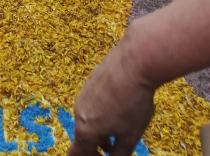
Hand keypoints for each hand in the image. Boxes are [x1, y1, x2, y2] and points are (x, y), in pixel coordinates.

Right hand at [68, 36, 155, 155]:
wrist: (133, 63)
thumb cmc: (132, 103)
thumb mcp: (129, 137)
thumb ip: (119, 154)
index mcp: (85, 130)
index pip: (76, 154)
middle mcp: (79, 111)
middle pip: (83, 136)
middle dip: (97, 146)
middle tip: (112, 149)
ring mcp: (84, 93)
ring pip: (89, 117)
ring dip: (101, 129)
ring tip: (120, 130)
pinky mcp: (92, 79)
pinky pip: (93, 102)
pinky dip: (103, 110)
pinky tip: (121, 107)